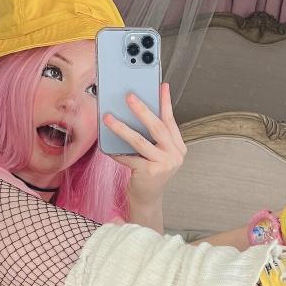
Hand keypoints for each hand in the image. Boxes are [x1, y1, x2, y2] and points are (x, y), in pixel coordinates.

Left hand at [102, 82, 186, 206]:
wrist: (147, 199)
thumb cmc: (149, 173)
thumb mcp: (156, 153)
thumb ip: (153, 136)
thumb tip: (138, 111)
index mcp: (178, 147)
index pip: (170, 120)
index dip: (165, 102)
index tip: (161, 86)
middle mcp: (174, 155)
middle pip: (157, 127)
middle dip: (142, 110)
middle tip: (129, 97)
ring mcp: (164, 164)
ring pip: (140, 141)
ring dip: (122, 128)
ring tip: (108, 118)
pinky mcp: (150, 172)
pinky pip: (129, 157)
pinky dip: (116, 151)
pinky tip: (107, 146)